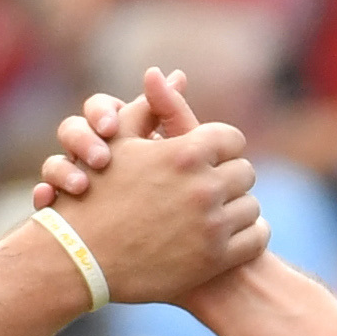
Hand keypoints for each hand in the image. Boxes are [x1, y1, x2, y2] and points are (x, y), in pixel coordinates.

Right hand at [34, 68, 203, 207]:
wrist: (164, 253)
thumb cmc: (181, 198)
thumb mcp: (177, 154)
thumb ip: (173, 115)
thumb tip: (177, 73)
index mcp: (121, 135)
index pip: (100, 109)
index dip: (101, 113)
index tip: (110, 128)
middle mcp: (94, 155)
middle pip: (71, 130)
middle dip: (81, 140)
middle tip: (99, 159)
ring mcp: (76, 183)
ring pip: (54, 163)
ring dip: (61, 169)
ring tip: (80, 186)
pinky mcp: (65, 213)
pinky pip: (44, 198)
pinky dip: (43, 196)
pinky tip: (47, 201)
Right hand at [46, 120, 265, 303]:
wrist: (80, 261)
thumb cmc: (95, 195)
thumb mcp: (118, 145)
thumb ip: (150, 107)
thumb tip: (175, 74)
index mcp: (185, 153)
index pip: (232, 140)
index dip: (218, 149)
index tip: (207, 161)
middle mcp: (203, 187)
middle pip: (245, 172)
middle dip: (228, 179)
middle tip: (210, 190)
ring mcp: (211, 226)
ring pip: (251, 207)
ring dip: (236, 209)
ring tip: (215, 215)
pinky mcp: (215, 259)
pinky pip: (256, 239)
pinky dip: (247, 237)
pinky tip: (226, 238)